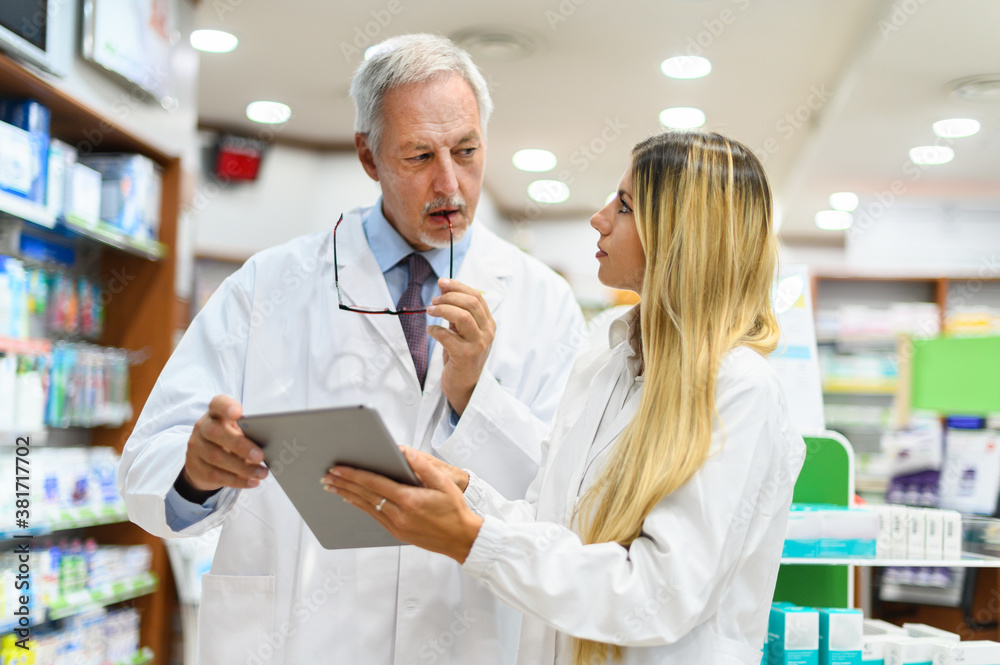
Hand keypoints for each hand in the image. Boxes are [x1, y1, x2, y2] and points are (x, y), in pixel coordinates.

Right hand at [183, 395, 267, 491]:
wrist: (203, 460)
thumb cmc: (228, 439)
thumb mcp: (236, 430)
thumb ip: (248, 430)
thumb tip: (271, 443)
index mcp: (215, 413)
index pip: (217, 404)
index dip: (226, 407)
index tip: (238, 413)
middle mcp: (202, 427)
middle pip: (216, 433)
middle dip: (240, 446)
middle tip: (260, 456)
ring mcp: (196, 447)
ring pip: (216, 458)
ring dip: (243, 468)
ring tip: (262, 473)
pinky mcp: (195, 466)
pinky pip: (216, 475)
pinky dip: (237, 480)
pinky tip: (252, 482)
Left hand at [323, 447, 482, 563]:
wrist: (460, 538)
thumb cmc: (454, 510)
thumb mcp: (445, 483)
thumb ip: (423, 466)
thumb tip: (404, 452)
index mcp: (409, 500)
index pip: (374, 483)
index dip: (354, 474)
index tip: (338, 468)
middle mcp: (399, 514)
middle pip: (365, 495)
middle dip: (344, 484)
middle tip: (327, 475)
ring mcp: (396, 525)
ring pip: (366, 506)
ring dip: (347, 495)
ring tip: (332, 486)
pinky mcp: (396, 532)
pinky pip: (373, 516)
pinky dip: (360, 505)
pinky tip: (351, 500)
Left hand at [426, 278, 494, 415]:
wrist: (465, 386)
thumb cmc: (462, 356)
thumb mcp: (463, 332)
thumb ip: (457, 312)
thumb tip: (444, 289)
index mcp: (489, 324)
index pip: (477, 297)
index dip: (458, 286)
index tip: (442, 282)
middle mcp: (487, 333)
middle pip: (471, 303)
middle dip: (449, 297)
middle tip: (434, 300)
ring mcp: (478, 345)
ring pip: (462, 316)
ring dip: (442, 309)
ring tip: (430, 310)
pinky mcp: (465, 356)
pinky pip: (447, 336)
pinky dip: (435, 330)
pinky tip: (430, 330)